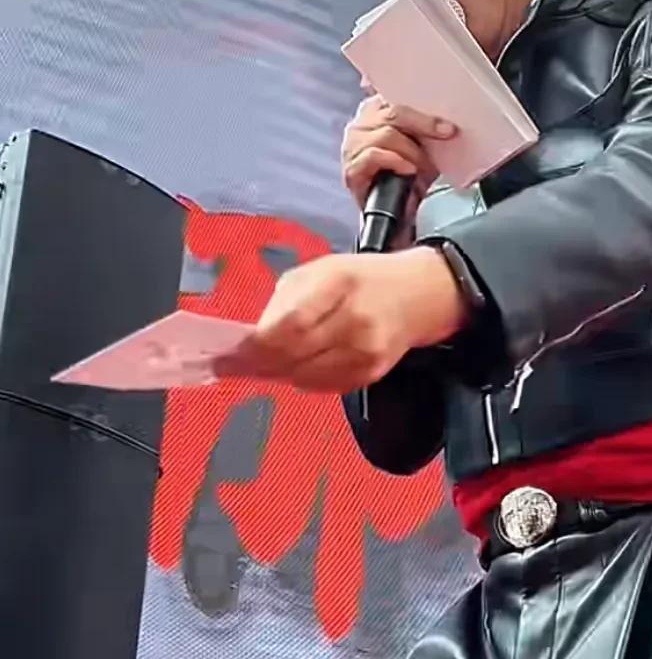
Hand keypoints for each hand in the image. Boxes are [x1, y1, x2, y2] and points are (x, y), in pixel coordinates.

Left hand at [216, 247, 468, 391]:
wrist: (417, 296)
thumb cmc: (361, 280)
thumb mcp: (320, 271)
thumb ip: (284, 303)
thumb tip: (249, 341)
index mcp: (338, 284)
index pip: (288, 326)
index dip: (253, 347)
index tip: (226, 355)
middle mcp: (356, 320)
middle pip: (293, 356)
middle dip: (257, 364)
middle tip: (232, 366)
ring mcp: (367, 352)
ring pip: (305, 378)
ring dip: (279, 373)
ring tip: (264, 364)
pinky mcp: (372, 374)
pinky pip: (324, 387)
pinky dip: (304, 379)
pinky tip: (298, 366)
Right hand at [341, 95, 455, 210]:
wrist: (391, 214)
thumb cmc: (404, 177)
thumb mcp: (418, 147)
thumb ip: (425, 129)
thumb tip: (447, 123)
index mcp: (375, 111)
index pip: (397, 97)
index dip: (423, 108)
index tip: (447, 123)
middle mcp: (361, 124)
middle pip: (394, 113)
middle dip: (424, 124)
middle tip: (445, 134)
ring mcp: (353, 145)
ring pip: (387, 134)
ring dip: (413, 152)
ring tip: (426, 167)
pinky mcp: (352, 168)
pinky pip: (375, 156)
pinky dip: (395, 161)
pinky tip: (408, 170)